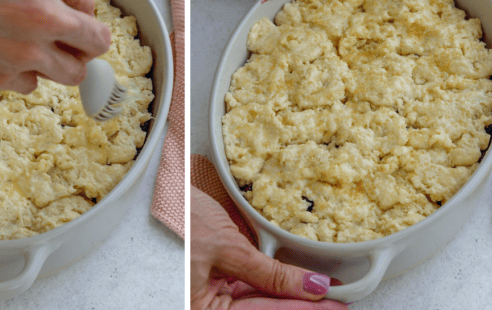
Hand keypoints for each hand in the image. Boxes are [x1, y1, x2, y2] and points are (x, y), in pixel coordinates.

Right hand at [0, 0, 110, 92]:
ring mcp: (22, 50)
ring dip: (62, 62)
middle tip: (76, 37)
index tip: (74, 7)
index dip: (81, 2)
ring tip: (45, 52)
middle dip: (88, 39)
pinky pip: (30, 84)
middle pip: (96, 41)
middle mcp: (42, 12)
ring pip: (71, 72)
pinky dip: (24, 74)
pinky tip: (5, 57)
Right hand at [191, 188, 346, 309]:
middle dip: (299, 307)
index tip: (337, 306)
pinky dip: (271, 286)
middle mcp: (209, 308)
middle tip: (338, 303)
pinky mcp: (215, 282)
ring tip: (324, 294)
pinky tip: (296, 284)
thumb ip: (270, 274)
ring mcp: (212, 297)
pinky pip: (247, 290)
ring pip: (258, 303)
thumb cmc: (178, 218)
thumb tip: (313, 288)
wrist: (152, 192)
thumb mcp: (227, 247)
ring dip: (289, 298)